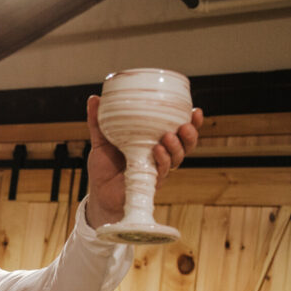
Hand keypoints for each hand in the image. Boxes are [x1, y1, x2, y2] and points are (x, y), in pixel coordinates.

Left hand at [84, 95, 203, 228]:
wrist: (98, 192)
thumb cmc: (104, 167)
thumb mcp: (101, 141)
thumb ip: (98, 121)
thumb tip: (94, 98)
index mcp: (154, 143)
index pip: (178, 131)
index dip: (191, 123)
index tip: (195, 111)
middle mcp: (160, 156)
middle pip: (185, 145)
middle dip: (190, 135)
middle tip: (185, 125)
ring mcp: (156, 170)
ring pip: (176, 158)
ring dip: (176, 147)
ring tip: (168, 136)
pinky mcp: (150, 182)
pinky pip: (161, 171)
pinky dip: (161, 160)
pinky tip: (156, 150)